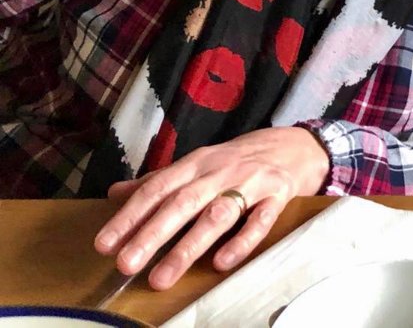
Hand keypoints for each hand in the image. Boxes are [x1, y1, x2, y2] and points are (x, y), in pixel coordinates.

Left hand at [93, 126, 329, 289]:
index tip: (104, 245)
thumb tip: (114, 193)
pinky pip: (260, 220)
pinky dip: (241, 241)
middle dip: (152, 234)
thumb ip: (159, 181)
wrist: (295, 146)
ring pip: (216, 215)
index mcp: (196, 163)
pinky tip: (221, 263)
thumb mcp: (198, 164)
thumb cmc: (238, 160)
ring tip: (162, 278)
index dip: (130, 216)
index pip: (157, 188)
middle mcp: (220, 171)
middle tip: (126, 265)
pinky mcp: (278, 196)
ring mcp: (251, 183)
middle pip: (183, 202)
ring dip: (188, 247)